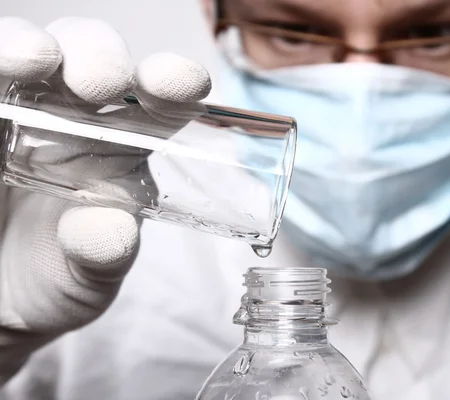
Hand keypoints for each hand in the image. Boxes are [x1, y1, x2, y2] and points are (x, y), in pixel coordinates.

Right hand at [0, 17, 211, 382]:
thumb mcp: (90, 271)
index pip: (162, 101)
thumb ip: (105, 251)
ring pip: (28, 50)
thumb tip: (113, 232)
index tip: (182, 84)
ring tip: (32, 61)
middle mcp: (79, 117)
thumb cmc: (62, 272)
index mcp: (128, 146)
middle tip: (98, 83)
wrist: (3, 294)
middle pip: (94, 57)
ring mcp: (22, 111)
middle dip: (100, 58)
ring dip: (30, 46)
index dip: (175, 82)